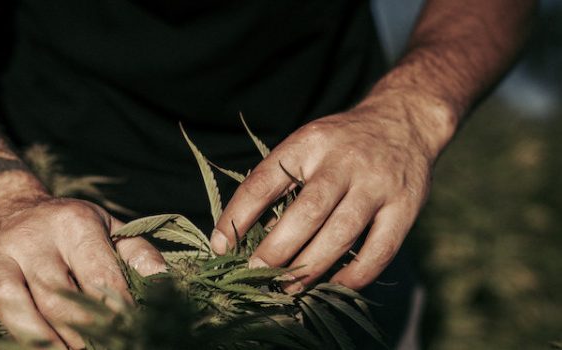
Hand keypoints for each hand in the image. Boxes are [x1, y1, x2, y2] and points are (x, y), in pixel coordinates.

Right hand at [0, 182, 164, 348]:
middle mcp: (34, 239)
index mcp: (74, 225)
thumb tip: (163, 280)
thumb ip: (137, 252)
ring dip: (36, 338)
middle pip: (57, 295)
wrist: (2, 204)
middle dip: (80, 334)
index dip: (117, 312)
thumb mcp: (106, 225)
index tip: (131, 335)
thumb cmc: (67, 224)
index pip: (99, 276)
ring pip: (12, 302)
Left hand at [212, 100, 441, 292]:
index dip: (238, 215)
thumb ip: (281, 182)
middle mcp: (343, 161)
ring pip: (340, 233)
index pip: (265, 181)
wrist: (404, 121)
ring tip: (287, 287)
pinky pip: (379, 250)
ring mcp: (377, 184)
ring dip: (310, 267)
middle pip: (306, 212)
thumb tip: (246, 235)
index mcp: (308, 143)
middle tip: (254, 274)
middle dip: (276, 250)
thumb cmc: (340, 144)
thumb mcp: (307, 146)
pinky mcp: (406, 206)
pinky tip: (333, 285)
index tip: (220, 245)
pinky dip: (354, 274)